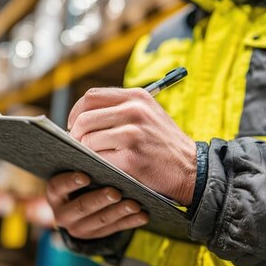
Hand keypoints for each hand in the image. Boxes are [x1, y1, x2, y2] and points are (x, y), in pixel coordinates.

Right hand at [46, 172, 148, 238]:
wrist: (81, 205)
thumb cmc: (81, 176)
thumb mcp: (73, 170)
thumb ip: (80, 162)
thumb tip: (89, 140)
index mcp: (55, 194)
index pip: (57, 187)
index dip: (70, 182)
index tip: (85, 176)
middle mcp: (63, 214)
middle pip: (81, 207)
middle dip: (99, 199)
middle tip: (115, 192)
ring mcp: (79, 227)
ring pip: (100, 220)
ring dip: (119, 212)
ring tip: (135, 204)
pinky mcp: (97, 235)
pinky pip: (115, 229)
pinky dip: (130, 222)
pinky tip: (143, 215)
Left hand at [68, 87, 196, 204]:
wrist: (191, 169)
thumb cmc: (164, 144)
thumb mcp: (148, 114)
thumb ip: (120, 109)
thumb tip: (82, 115)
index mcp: (137, 97)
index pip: (91, 97)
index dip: (76, 111)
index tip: (74, 125)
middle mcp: (134, 111)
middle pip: (85, 117)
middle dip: (76, 134)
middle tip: (78, 145)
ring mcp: (133, 134)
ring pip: (88, 139)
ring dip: (84, 151)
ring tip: (91, 157)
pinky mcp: (131, 158)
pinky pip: (98, 158)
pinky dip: (94, 164)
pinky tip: (101, 167)